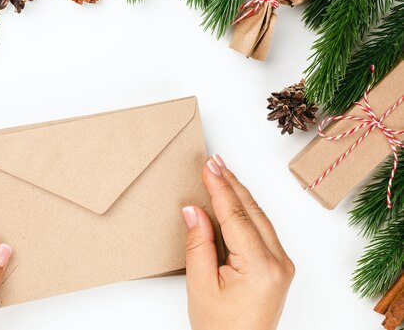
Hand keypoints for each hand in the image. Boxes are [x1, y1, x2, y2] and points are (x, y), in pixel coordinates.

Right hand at [182, 155, 293, 329]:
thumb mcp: (201, 285)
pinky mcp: (278, 266)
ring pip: (259, 217)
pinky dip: (246, 210)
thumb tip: (194, 210)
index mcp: (260, 267)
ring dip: (240, 194)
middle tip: (214, 162)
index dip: (220, 188)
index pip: (236, 216)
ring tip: (221, 173)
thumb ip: (198, 244)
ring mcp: (282, 264)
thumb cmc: (220, 328)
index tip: (208, 167)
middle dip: (232, 184)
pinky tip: (235, 199)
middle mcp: (278, 262)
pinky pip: (262, 229)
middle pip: (252, 211)